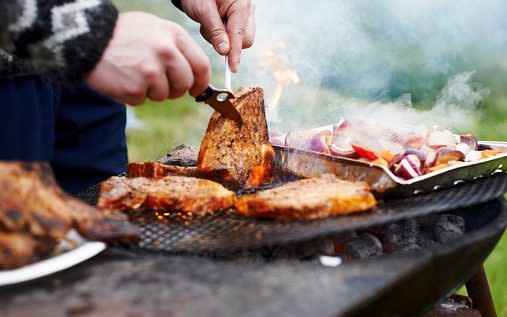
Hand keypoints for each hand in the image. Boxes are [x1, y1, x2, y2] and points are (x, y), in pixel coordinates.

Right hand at [86, 12, 210, 104]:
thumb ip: (176, 48)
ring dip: (151, 90)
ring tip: (133, 72)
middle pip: (185, 84)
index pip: (201, 65)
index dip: (202, 82)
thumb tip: (195, 73)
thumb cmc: (122, 34)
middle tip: (158, 82)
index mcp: (173, 35)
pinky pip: (142, 100)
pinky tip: (122, 78)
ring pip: (164, 95)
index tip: (196, 88)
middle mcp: (166, 52)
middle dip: (175, 89)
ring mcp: (151, 71)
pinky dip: (132, 94)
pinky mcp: (135, 88)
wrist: (85, 39)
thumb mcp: (154, 28)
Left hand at [180, 0, 254, 72]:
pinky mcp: (241, 20)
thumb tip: (225, 52)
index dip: (235, 54)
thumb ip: (215, 32)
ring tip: (209, 24)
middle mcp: (248, 10)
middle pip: (245, 40)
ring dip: (224, 39)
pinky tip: (214, 24)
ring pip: (241, 40)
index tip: (233, 68)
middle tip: (209, 31)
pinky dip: (223, 35)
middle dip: (228, 43)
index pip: (240, 36)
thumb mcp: (202, 11)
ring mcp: (246, 15)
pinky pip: (236, 36)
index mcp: (241, 5)